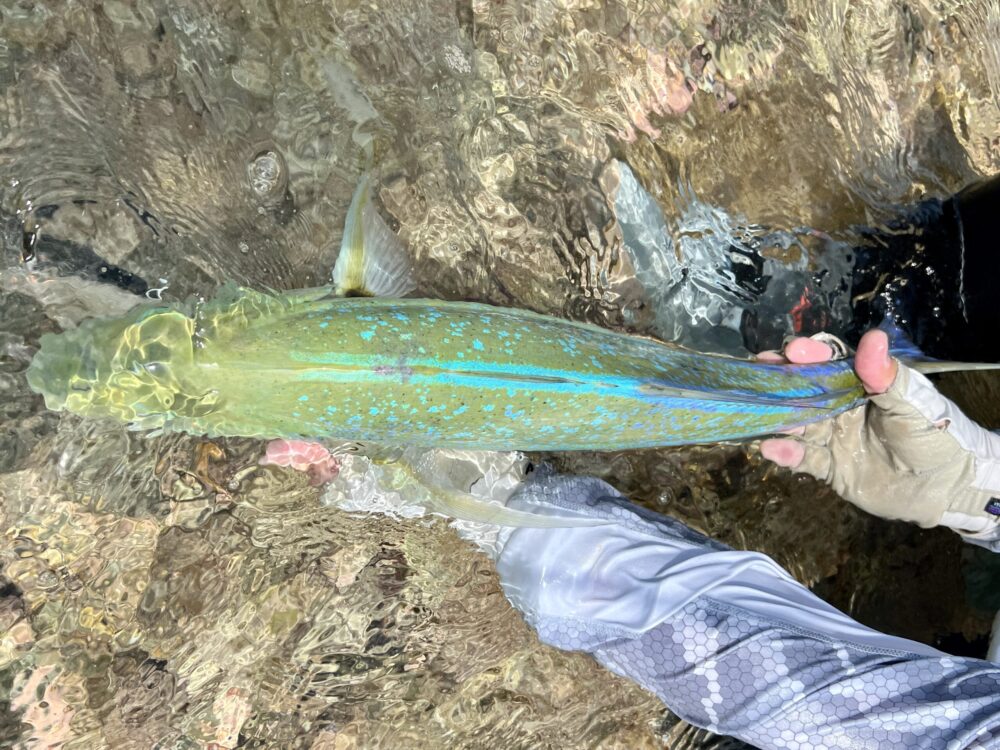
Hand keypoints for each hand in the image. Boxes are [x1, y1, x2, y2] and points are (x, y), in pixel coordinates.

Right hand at [759, 330, 999, 534]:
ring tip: (761, 412)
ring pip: (797, 423)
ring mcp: (833, 437)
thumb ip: (887, 376)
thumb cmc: (935, 437)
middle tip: (759, 368)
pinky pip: (804, 459)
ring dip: (779, 417)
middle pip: (803, 389)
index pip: (830, 362)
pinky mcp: (831, 468)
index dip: (811, 354)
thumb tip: (872, 337)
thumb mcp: (913, 404)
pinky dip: (786, 454)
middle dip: (780, 379)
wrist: (947, 488)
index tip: (795, 350)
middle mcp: (841, 408)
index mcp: (861, 385)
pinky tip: (771, 448)